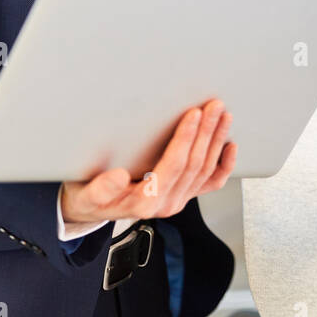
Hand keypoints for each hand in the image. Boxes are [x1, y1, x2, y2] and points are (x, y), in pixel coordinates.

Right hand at [61, 98, 236, 223]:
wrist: (89, 209)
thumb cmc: (89, 196)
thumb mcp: (85, 193)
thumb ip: (100, 189)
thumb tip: (116, 177)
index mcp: (145, 202)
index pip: (173, 165)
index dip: (185, 138)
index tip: (193, 114)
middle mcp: (165, 204)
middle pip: (194, 164)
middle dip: (206, 132)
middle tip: (214, 106)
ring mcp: (176, 200)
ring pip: (205, 169)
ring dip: (216, 140)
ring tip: (223, 116)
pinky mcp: (182, 196)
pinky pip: (209, 183)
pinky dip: (224, 165)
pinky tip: (230, 147)